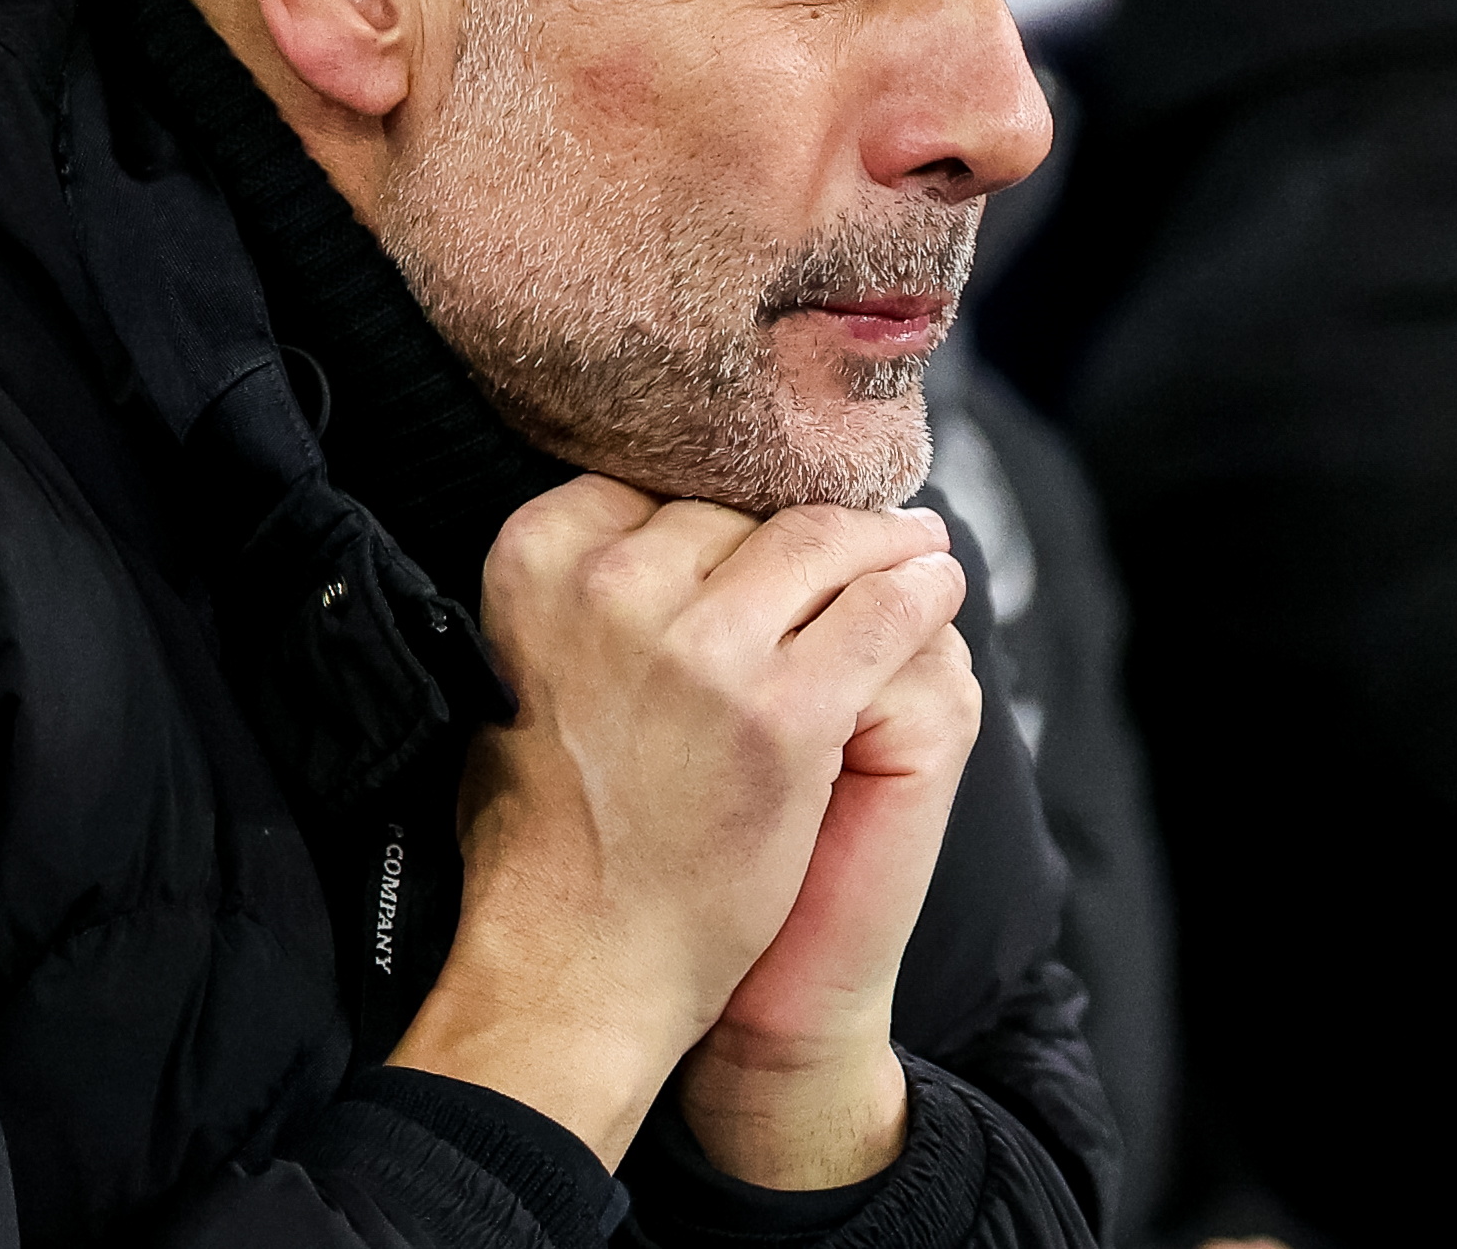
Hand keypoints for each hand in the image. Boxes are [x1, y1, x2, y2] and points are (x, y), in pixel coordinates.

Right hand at [386, 475, 965, 1168]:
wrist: (580, 966)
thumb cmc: (548, 829)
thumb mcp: (517, 670)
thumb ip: (572, 592)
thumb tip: (646, 527)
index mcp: (536, 563)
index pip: (656, 489)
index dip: (716, 514)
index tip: (757, 527)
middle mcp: (613, 587)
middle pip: (738, 515)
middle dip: (795, 532)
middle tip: (852, 535)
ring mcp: (705, 646)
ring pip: (822, 543)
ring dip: (882, 540)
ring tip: (917, 543)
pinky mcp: (787, 710)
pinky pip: (883, 612)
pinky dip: (922, 591)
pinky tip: (939, 585)